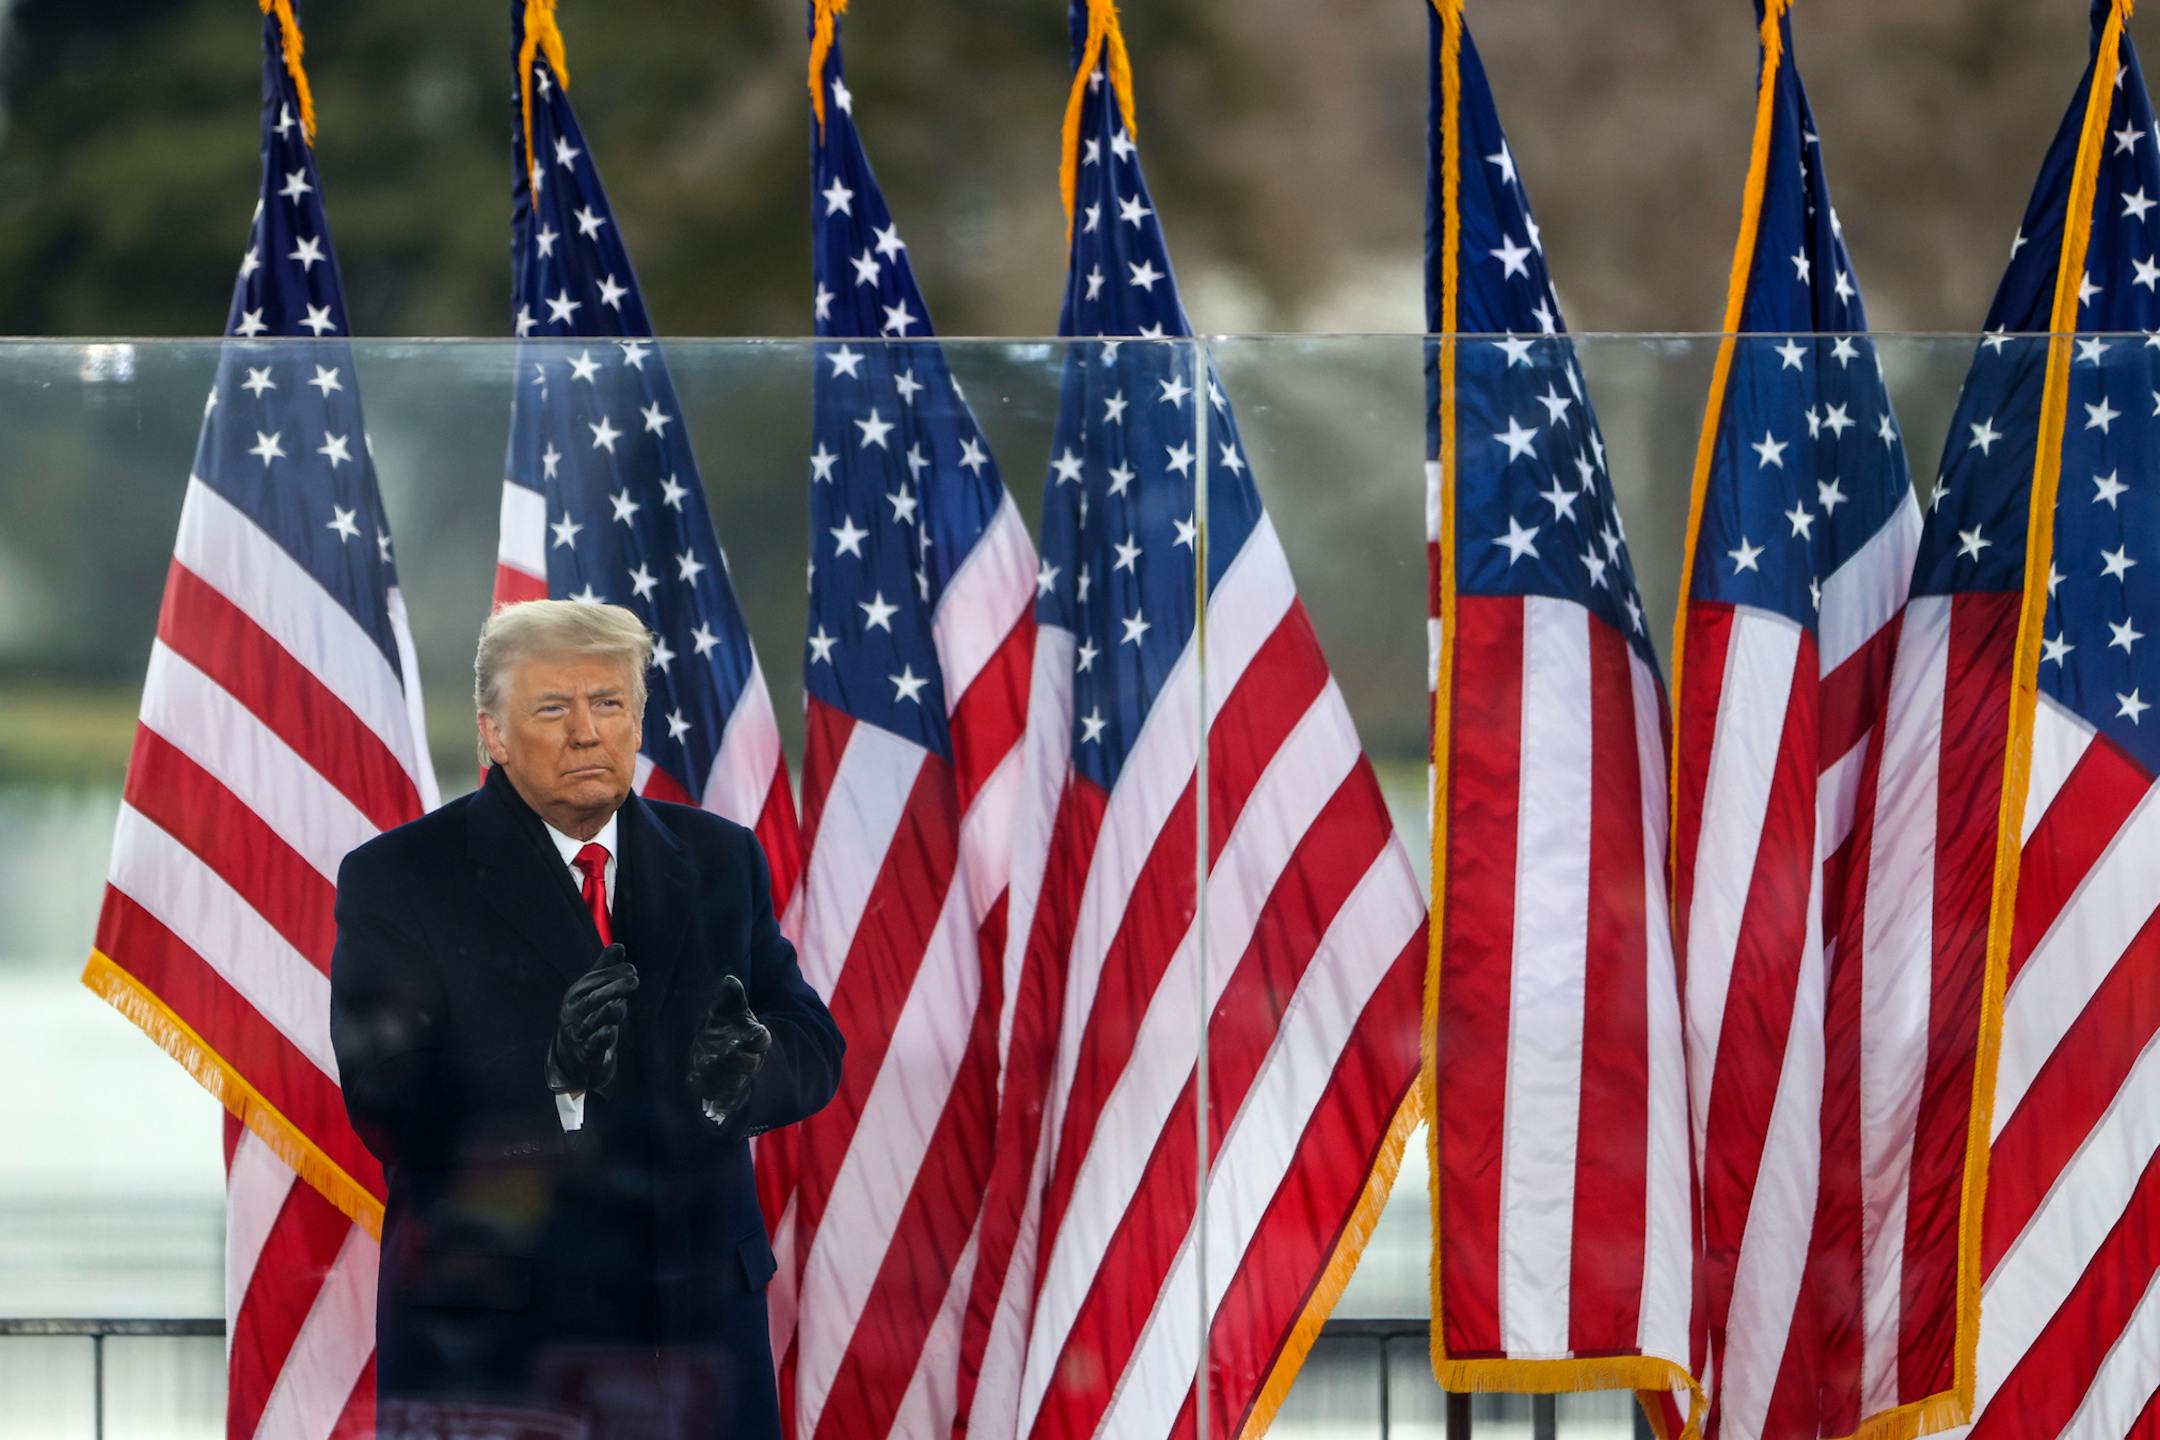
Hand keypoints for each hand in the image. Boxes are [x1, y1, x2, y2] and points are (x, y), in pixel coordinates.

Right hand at [546, 943, 637, 1094]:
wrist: (573, 1057)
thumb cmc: (587, 1017)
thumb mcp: (593, 992)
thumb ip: (605, 970)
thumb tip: (619, 945)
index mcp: (576, 995)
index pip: (593, 980)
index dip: (613, 973)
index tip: (633, 970)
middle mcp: (574, 1012)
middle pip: (592, 999)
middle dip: (614, 988)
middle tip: (635, 981)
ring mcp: (578, 1033)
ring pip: (593, 1021)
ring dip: (610, 1011)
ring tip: (623, 1005)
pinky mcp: (586, 1053)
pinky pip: (593, 1044)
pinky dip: (602, 1036)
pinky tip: (612, 1030)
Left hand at [686, 974, 770, 1120]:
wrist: (719, 1042)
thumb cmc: (726, 1022)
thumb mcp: (727, 1006)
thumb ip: (730, 996)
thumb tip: (729, 981)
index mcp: (755, 1037)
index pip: (761, 1039)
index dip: (758, 1037)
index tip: (755, 1030)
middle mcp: (749, 1059)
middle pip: (748, 1065)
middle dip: (735, 1061)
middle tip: (719, 1053)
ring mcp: (736, 1076)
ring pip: (734, 1083)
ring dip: (719, 1077)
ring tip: (703, 1065)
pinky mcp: (720, 1087)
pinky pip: (718, 1095)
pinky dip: (706, 1090)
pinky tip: (691, 1079)